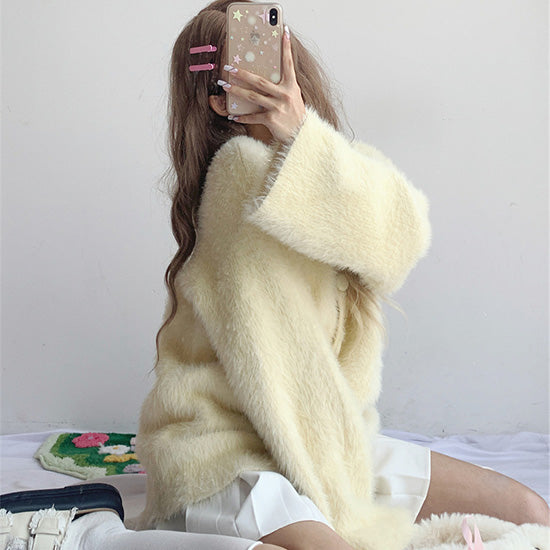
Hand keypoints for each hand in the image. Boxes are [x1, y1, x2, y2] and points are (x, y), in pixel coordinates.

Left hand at [220, 26, 305, 142]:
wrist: (301, 135)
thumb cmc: (294, 115)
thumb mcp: (293, 97)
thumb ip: (282, 87)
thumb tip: (264, 78)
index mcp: (291, 86)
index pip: (288, 64)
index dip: (286, 48)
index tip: (284, 32)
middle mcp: (285, 95)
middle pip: (260, 81)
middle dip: (243, 73)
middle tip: (229, 68)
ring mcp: (278, 107)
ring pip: (253, 97)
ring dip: (237, 91)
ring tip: (225, 86)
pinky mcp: (272, 120)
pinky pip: (253, 116)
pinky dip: (242, 117)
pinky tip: (233, 116)